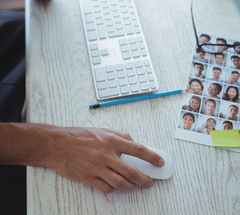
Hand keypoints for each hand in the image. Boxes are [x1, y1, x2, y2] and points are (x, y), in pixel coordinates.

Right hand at [46, 127, 164, 193]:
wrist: (57, 145)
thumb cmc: (77, 136)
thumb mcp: (101, 130)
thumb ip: (119, 135)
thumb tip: (132, 141)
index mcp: (111, 140)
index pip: (138, 150)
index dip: (152, 157)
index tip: (159, 161)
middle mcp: (106, 155)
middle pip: (133, 172)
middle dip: (145, 179)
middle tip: (150, 181)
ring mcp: (98, 168)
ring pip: (122, 183)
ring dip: (131, 186)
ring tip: (134, 185)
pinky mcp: (89, 178)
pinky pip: (107, 188)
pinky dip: (113, 189)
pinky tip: (115, 186)